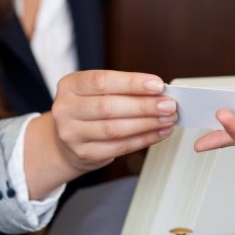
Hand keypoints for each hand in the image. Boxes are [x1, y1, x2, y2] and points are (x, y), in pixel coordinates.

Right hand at [51, 70, 176, 172]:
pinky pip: (119, 147)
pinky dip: (143, 140)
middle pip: (109, 107)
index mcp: (70, 85)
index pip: (102, 81)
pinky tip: (158, 133)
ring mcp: (72, 134)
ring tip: (167, 119)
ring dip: (147, 124)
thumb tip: (159, 92)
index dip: (131, 83)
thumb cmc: (88, 110)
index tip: (157, 85)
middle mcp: (65, 109)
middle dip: (144, 106)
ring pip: (114, 129)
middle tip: (169, 105)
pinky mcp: (84, 153)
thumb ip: (123, 90)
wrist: (66, 141)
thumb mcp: (96, 92)